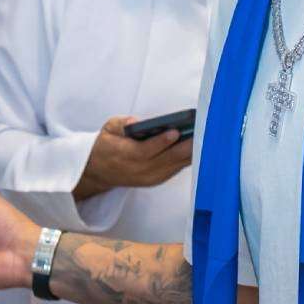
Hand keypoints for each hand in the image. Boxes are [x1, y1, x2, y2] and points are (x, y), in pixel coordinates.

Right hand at [73, 116, 193, 199]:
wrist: (99, 171)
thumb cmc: (107, 145)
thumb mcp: (107, 129)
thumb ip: (120, 124)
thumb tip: (134, 122)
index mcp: (123, 155)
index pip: (145, 151)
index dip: (161, 142)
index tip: (175, 131)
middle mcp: (137, 170)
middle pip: (165, 160)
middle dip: (184, 147)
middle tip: (200, 134)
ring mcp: (148, 178)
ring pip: (173, 166)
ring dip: (189, 154)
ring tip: (204, 138)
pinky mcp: (155, 181)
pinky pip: (174, 170)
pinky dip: (186, 160)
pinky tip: (197, 148)